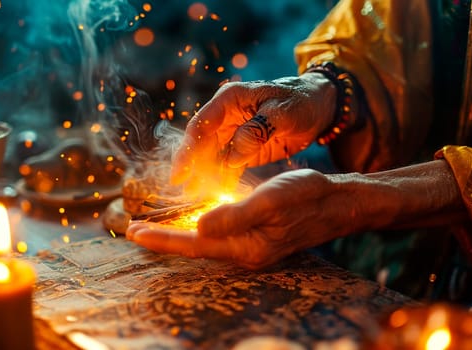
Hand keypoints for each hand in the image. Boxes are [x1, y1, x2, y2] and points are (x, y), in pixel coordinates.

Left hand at [127, 169, 360, 268]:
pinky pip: (219, 232)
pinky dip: (199, 225)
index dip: (162, 240)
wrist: (337, 202)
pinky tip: (191, 217)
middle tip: (133, 231)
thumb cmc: (306, 197)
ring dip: (179, 233)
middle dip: (164, 239)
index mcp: (245, 247)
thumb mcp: (270, 201)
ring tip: (154, 226)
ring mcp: (250, 244)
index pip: (193, 246)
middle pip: (195, 247)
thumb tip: (199, 228)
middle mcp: (244, 251)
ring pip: (205, 241)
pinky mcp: (255, 233)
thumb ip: (234, 215)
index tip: (134, 233)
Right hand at [170, 73, 335, 192]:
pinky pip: (227, 165)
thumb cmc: (301, 101)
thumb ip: (258, 130)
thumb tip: (233, 154)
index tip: (181, 171)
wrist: (318, 106)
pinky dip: (221, 178)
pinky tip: (216, 193)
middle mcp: (226, 115)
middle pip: (201, 143)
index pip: (202, 125)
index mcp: (230, 99)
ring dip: (202, 175)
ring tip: (192, 195)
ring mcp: (233, 133)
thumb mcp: (283, 112)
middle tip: (183, 188)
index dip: (188, 148)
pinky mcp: (243, 149)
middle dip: (191, 166)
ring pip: (211, 156)